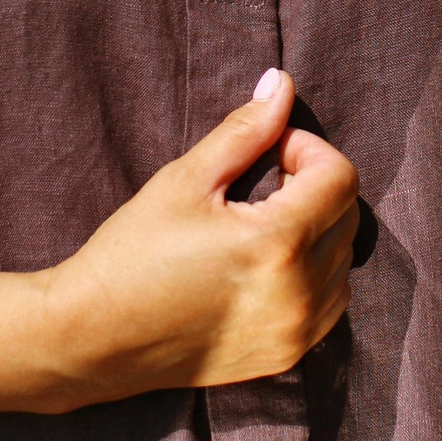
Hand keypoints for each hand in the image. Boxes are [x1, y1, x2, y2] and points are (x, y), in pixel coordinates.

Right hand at [49, 70, 359, 397]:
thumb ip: (244, 131)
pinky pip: (330, 304)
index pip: (340, 178)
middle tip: (264, 183)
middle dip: (315, 187)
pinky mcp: (285, 357)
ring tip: (264, 224)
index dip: (307, 150)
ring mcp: (295, 333)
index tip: (270, 152)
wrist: (92, 339)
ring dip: (319, 232)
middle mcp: (298, 295)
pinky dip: (315, 274)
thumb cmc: (131, 254)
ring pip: (344, 262)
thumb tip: (281, 83)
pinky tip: (268, 264)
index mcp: (276, 244)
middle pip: (349, 217)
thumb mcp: (185, 180)